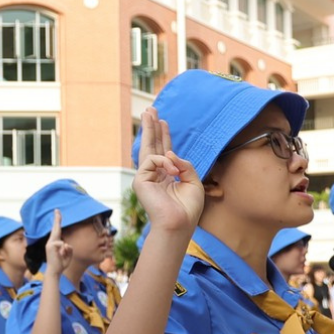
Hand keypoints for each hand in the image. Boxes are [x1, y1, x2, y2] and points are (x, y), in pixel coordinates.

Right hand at [45, 210, 71, 276]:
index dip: (57, 221)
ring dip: (66, 252)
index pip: (56, 231)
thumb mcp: (68, 255)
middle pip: (55, 228)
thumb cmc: (61, 264)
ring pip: (64, 243)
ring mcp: (50, 244)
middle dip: (57, 219)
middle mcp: (51, 242)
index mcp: (54, 243)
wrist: (54, 271)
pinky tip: (60, 256)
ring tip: (62, 257)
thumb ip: (69, 248)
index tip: (57, 212)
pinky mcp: (50, 246)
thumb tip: (66, 244)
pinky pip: (63, 245)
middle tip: (57, 209)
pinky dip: (65, 251)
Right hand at [131, 108, 202, 236]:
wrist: (179, 224)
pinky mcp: (140, 181)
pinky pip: (152, 160)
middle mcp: (155, 175)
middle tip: (149, 109)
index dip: (164, 137)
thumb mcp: (193, 182)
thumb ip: (185, 165)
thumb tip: (170, 153)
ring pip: (147, 148)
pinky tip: (172, 171)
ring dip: (150, 129)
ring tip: (150, 112)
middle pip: (152, 147)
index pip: (165, 152)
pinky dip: (165, 162)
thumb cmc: (188, 208)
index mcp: (167, 177)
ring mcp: (146, 178)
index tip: (163, 122)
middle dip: (151, 128)